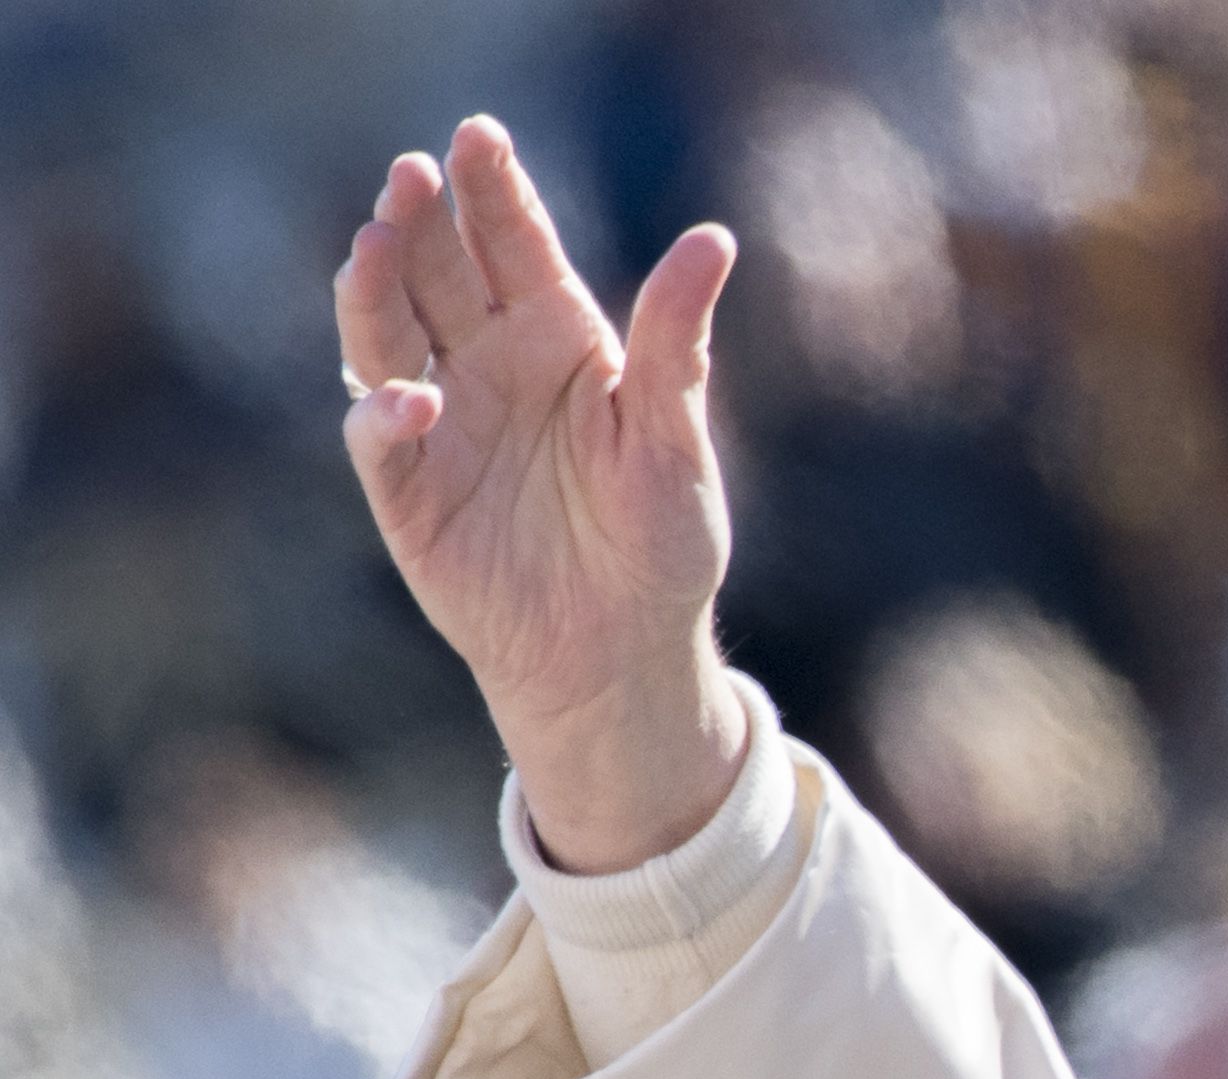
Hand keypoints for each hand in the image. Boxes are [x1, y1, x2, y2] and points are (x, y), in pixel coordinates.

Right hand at [334, 117, 744, 871]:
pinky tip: (414, 402)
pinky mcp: (407, 489)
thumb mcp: (677, 441)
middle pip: (438, 271)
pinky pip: (380, 438)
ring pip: (387, 334)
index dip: (493, 191)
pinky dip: (388, 417)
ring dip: (374, 289)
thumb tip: (714, 239)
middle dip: (420, 220)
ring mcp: (440, 421)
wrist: (622, 653)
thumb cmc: (660, 544)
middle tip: (412, 174)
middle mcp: (488, 364)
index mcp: (558, 338)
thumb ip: (678, 342)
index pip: (515, 246)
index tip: (477, 137)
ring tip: (377, 242)